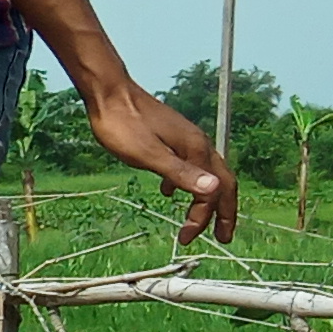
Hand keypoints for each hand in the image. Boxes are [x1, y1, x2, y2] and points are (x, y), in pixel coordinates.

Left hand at [85, 77, 235, 245]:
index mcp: (196, 150)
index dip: (202, 218)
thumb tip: (214, 190)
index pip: (211, 192)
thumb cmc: (123, 124)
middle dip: (223, 212)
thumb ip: (180, 173)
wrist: (109, 93)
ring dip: (206, 199)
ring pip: (206, 173)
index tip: (186, 238)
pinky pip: (188, 164)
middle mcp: (198, 144)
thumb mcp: (148, 155)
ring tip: (199, 218)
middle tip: (223, 237)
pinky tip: (168, 191)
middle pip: (222, 182)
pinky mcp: (171, 137)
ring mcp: (185, 139)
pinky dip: (186, 183)